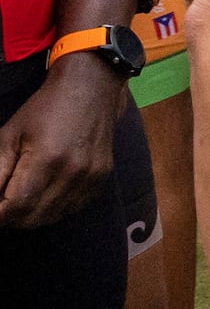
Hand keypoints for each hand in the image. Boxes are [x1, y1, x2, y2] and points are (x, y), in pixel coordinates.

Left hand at [0, 59, 120, 227]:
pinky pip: (73, 208)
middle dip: (14, 218)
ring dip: (34, 216)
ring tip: (23, 200)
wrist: (91, 91)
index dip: (1, 215)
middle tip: (4, 206)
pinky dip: (55, 209)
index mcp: (46, 158)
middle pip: (36, 217)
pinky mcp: (101, 179)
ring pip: (55, 216)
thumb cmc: (44, 109)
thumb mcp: (10, 134)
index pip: (18, 205)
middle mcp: (72, 173)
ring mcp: (90, 178)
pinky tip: (47, 194)